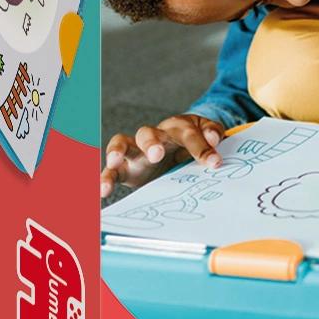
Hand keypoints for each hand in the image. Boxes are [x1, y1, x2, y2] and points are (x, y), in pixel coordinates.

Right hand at [99, 114, 224, 197]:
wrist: (179, 146)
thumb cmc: (193, 140)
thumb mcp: (207, 133)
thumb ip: (212, 133)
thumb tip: (216, 139)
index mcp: (177, 127)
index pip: (187, 133)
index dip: (201, 146)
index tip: (214, 162)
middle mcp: (154, 136)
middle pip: (147, 133)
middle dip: (151, 143)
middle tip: (157, 155)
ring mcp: (136, 151)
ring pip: (122, 143)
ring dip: (117, 151)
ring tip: (114, 161)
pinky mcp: (125, 168)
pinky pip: (111, 171)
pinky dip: (104, 178)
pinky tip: (102, 190)